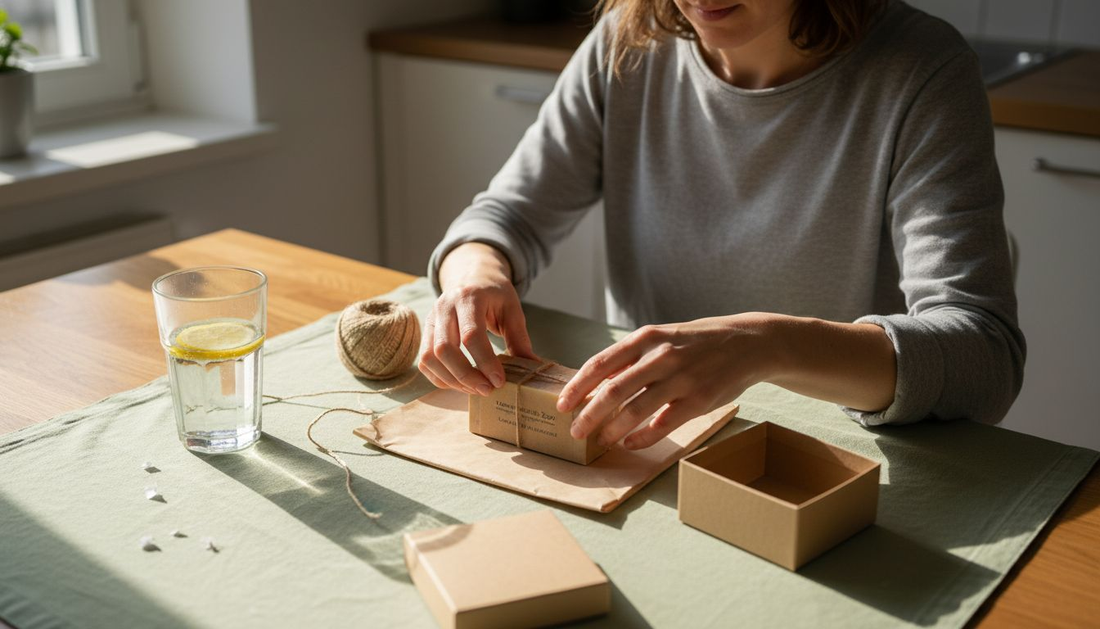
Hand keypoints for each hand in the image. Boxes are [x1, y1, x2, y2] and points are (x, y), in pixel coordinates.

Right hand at [419, 243, 536, 395]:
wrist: (472, 275)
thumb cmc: (494, 294)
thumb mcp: (512, 309)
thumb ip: (519, 338)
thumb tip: (533, 368)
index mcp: (469, 297)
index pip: (471, 335)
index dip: (485, 362)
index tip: (499, 381)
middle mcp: (444, 307)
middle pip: (446, 349)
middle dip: (466, 376)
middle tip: (487, 389)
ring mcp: (431, 319)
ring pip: (430, 357)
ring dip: (452, 380)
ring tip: (475, 389)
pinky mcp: (426, 331)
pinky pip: (424, 361)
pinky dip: (440, 378)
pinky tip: (460, 384)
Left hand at [556, 314, 781, 449]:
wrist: (748, 343)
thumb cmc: (697, 342)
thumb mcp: (663, 336)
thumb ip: (632, 356)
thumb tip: (596, 381)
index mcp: (647, 338)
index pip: (601, 363)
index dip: (578, 387)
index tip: (562, 404)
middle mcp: (661, 356)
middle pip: (613, 390)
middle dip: (589, 414)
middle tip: (575, 432)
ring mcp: (681, 379)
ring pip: (635, 410)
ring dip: (612, 429)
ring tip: (599, 441)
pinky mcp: (698, 400)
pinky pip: (663, 424)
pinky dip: (642, 437)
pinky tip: (630, 444)